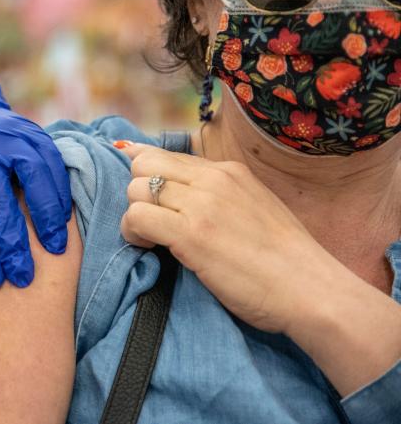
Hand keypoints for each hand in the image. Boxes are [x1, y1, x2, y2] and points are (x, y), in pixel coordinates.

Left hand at [0, 78, 71, 287]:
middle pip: (0, 203)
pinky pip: (53, 166)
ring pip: (34, 181)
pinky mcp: (34, 134)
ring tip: (55, 250)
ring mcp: (11, 139)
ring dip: (46, 219)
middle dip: (13, 245)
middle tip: (24, 277)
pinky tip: (63, 221)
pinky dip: (59, 195)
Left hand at [117, 142, 328, 333]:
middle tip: (152, 222)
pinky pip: (137, 216)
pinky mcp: (191, 233)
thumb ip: (221, 195)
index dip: (145, 172)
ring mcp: (202, 203)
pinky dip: (133, 233)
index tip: (139, 190)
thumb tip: (185, 195)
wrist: (312, 289)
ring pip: (136, 188)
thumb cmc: (285, 261)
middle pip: (144, 165)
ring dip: (135, 215)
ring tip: (151, 239)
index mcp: (229, 171)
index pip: (167, 154)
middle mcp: (214, 179)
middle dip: (138, 193)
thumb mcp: (255, 208)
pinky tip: (149, 248)